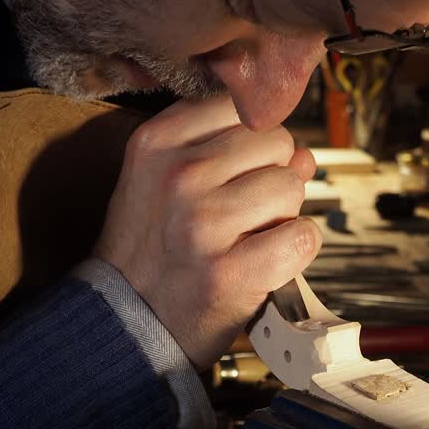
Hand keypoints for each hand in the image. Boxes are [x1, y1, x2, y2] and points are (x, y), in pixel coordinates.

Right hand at [93, 97, 321, 366]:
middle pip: (277, 142)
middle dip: (270, 176)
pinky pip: (302, 236)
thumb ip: (229, 152)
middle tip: (239, 214)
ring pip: (292, 187)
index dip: (252, 143)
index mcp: (157, 140)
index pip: (244, 108)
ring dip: (283, 215)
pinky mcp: (230, 270)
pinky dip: (296, 250)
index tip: (234, 173)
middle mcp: (179, 174)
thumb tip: (303, 155)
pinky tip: (267, 260)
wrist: (125, 321)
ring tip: (246, 238)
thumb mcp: (165, 179)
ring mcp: (204, 223)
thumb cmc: (153, 247)